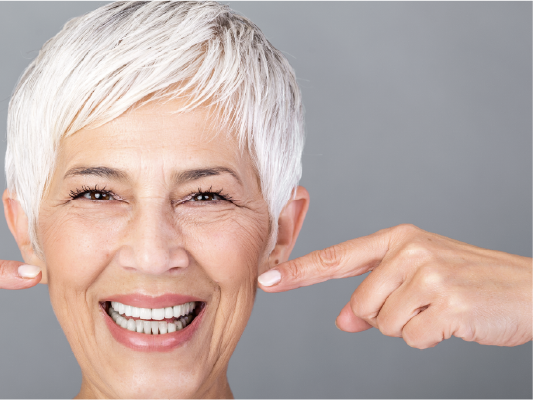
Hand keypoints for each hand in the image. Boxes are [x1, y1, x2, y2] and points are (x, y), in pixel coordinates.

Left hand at [258, 224, 532, 347]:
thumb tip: (345, 320)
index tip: (266, 278)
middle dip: (385, 317)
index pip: (336, 257)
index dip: (298, 271)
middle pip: (361, 305)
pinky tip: (451, 321)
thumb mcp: (420, 278)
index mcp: (398, 239)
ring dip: (409, 328)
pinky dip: (429, 338)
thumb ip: (377, 293)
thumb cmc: (470, 282)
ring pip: (382, 324)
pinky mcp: (446, 300)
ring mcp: (428, 273)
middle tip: (424, 304)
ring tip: (440, 309)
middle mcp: (409, 250)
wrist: (530, 290)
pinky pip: (411, 337)